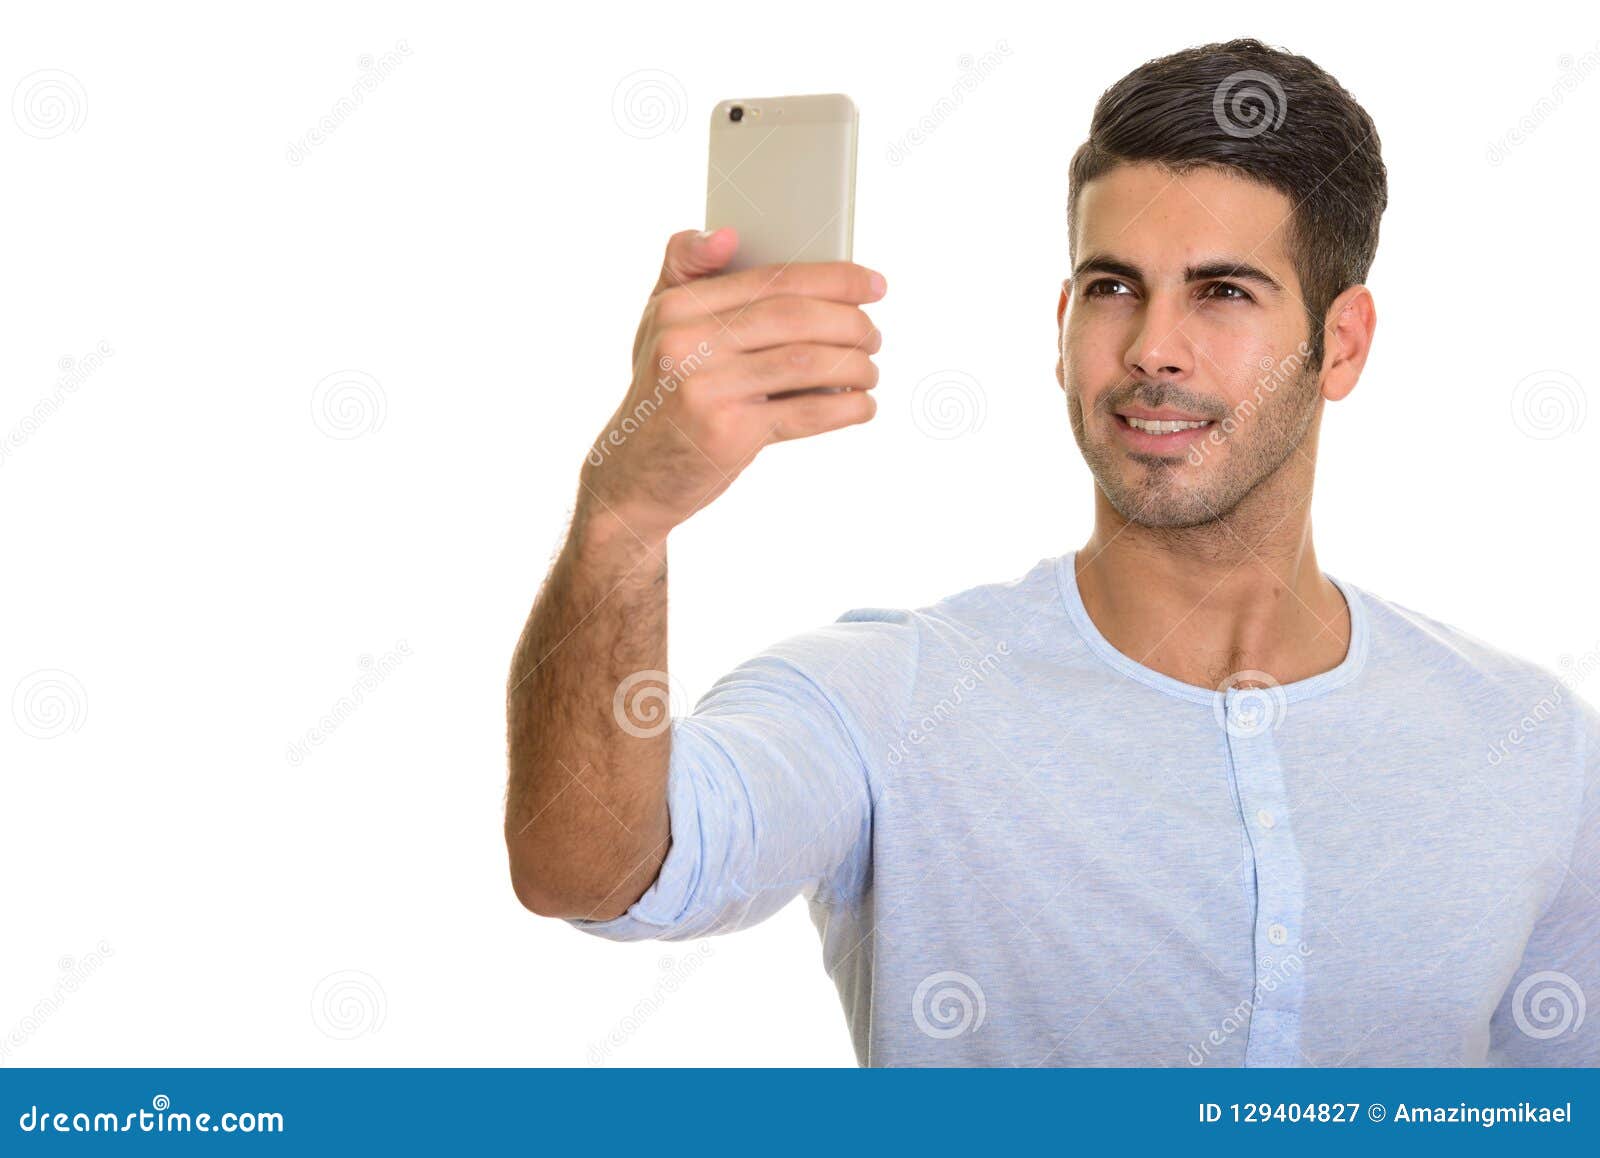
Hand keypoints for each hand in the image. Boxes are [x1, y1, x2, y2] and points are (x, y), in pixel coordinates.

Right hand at [577, 227, 885, 543]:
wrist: (633, 477)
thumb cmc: (663, 396)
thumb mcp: (658, 328)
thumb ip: (687, 273)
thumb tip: (728, 234)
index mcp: (676, 307)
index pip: (770, 279)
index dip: (833, 278)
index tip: (873, 284)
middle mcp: (686, 342)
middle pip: (793, 316)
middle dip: (850, 323)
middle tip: (874, 335)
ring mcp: (706, 388)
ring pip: (806, 361)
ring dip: (855, 365)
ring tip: (870, 371)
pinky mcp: (727, 432)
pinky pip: (805, 411)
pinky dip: (846, 407)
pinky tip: (862, 405)